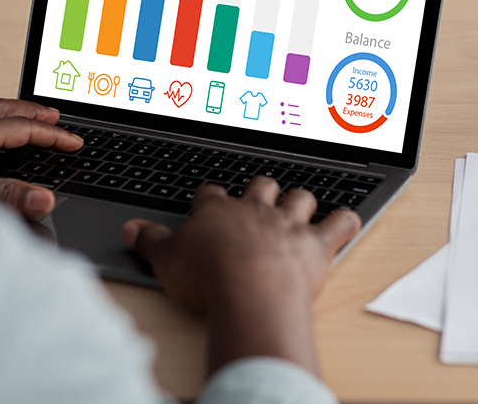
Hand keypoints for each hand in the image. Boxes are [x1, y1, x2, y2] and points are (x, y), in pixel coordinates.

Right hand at [121, 177, 360, 374]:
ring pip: (299, 198)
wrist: (248, 290)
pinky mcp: (316, 244)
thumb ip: (149, 241)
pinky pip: (338, 223)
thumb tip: (131, 229)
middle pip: (261, 187)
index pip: (211, 194)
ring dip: (301, 201)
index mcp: (217, 211)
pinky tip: (347, 220)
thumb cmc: (206, 277)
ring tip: (300, 205)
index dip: (210, 198)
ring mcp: (288, 224)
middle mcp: (255, 210)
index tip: (208, 202)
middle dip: (261, 190)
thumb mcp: (166, 260)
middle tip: (259, 197)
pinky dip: (345, 221)